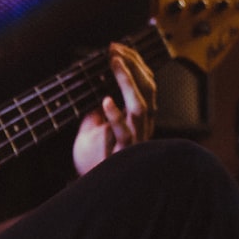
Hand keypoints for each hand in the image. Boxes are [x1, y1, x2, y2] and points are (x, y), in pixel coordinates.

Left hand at [72, 42, 156, 175]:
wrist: (97, 192)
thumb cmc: (96, 161)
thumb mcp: (93, 129)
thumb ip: (94, 112)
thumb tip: (90, 92)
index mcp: (139, 117)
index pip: (145, 83)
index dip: (135, 63)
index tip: (118, 47)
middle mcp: (142, 126)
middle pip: (148, 89)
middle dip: (133, 66)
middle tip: (115, 50)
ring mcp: (135, 139)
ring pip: (140, 107)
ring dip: (127, 83)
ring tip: (114, 65)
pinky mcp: (124, 154)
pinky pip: (124, 133)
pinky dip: (115, 116)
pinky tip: (105, 101)